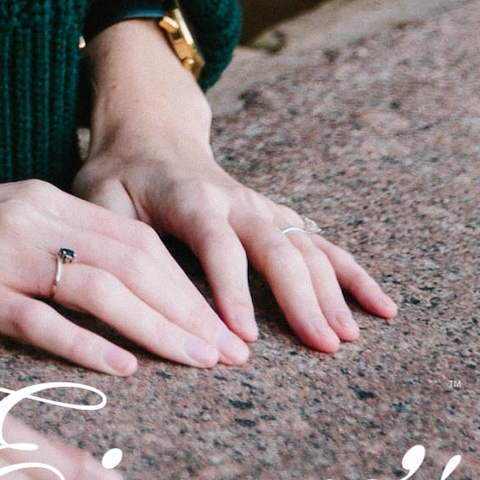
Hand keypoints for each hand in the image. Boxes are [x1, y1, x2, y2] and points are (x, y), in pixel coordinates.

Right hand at [0, 175, 247, 377]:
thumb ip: (52, 247)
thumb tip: (117, 294)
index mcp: (41, 199)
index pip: (136, 239)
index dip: (188, 282)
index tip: (225, 325)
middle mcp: (28, 217)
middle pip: (132, 260)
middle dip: (189, 308)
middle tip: (231, 353)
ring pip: (98, 286)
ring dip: (158, 325)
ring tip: (199, 360)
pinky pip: (35, 316)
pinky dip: (85, 340)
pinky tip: (122, 366)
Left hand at [75, 18, 396, 355]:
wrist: (148, 133)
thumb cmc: (118, 175)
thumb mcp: (97, 199)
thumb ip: (113, 241)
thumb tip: (121, 295)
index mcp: (191, 198)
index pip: (217, 246)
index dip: (230, 292)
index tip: (244, 341)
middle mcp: (236, 200)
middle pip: (276, 247)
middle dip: (301, 298)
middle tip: (322, 347)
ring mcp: (263, 208)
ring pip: (305, 247)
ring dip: (332, 292)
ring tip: (348, 338)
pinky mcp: (278, 218)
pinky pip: (322, 245)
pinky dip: (353, 274)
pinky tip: (382, 306)